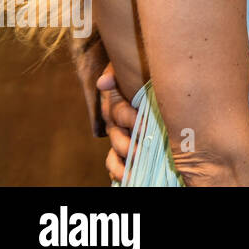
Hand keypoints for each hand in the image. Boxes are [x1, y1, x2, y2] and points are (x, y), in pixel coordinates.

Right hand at [98, 64, 136, 182]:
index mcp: (116, 105)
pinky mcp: (123, 149)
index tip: (145, 126)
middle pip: (118, 137)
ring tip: (132, 174)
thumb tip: (103, 81)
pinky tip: (129, 179)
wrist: (137, 83)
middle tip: (142, 152)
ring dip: (122, 166)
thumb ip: (116, 73)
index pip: (121, 114)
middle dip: (128, 146)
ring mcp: (119, 138)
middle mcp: (115, 124)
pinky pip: (115, 164)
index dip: (132, 119)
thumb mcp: (128, 70)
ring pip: (115, 155)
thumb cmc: (136, 75)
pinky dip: (119, 172)